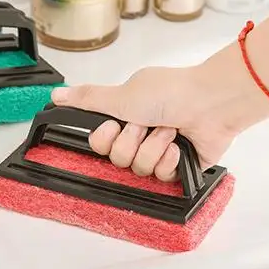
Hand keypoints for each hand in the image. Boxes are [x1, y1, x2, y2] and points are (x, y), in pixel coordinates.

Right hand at [50, 46, 268, 180]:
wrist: (211, 103)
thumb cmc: (172, 92)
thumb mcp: (122, 94)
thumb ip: (87, 99)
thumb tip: (57, 95)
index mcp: (125, 115)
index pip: (99, 143)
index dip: (105, 138)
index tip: (116, 123)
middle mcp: (140, 133)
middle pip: (117, 158)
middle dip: (132, 141)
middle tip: (146, 123)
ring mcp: (159, 150)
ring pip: (139, 168)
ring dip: (153, 147)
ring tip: (168, 130)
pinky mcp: (178, 165)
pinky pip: (161, 176)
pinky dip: (170, 159)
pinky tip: (179, 145)